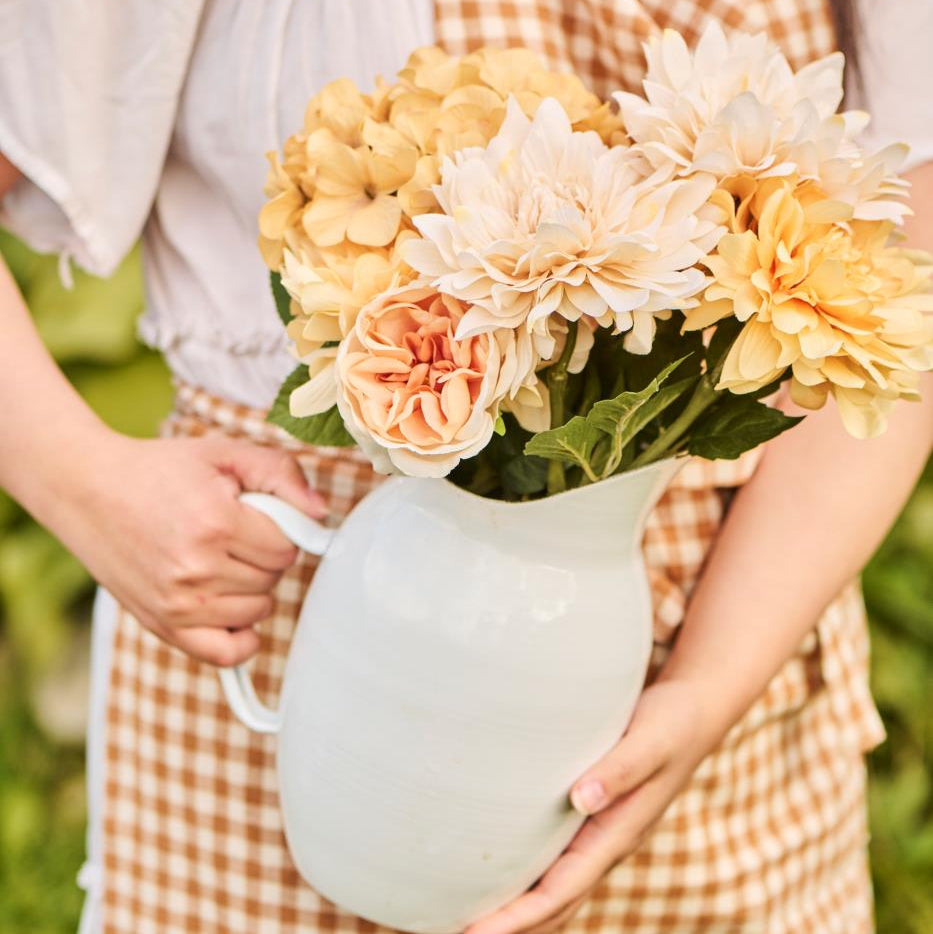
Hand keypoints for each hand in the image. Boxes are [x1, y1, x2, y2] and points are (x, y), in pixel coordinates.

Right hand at [42, 430, 326, 665]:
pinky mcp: (163, 625)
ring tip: (222, 559)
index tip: (258, 516)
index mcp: (216, 523)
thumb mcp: (225, 454)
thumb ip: (281, 474)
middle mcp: (197, 568)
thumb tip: (321, 514)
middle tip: (235, 533)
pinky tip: (232, 609)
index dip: (281, 529)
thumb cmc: (161, 470)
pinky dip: (240, 637)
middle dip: (265, 554)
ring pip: (257, 611)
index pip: (287, 546)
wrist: (88, 489)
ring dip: (252, 588)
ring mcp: (178, 603)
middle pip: (273, 579)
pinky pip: (225, 654)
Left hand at [465, 678, 725, 933]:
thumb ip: (619, 770)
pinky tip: (503, 876)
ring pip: (555, 890)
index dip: (519, 918)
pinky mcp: (593, 819)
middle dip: (511, 927)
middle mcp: (606, 844)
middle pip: (554, 906)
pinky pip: (557, 864)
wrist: (694, 713)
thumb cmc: (670, 724)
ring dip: (518, 912)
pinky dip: (529, 882)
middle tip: (457, 932)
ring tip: (470, 919)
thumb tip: (581, 798)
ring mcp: (600, 836)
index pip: (560, 892)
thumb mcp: (649, 742)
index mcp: (617, 835)